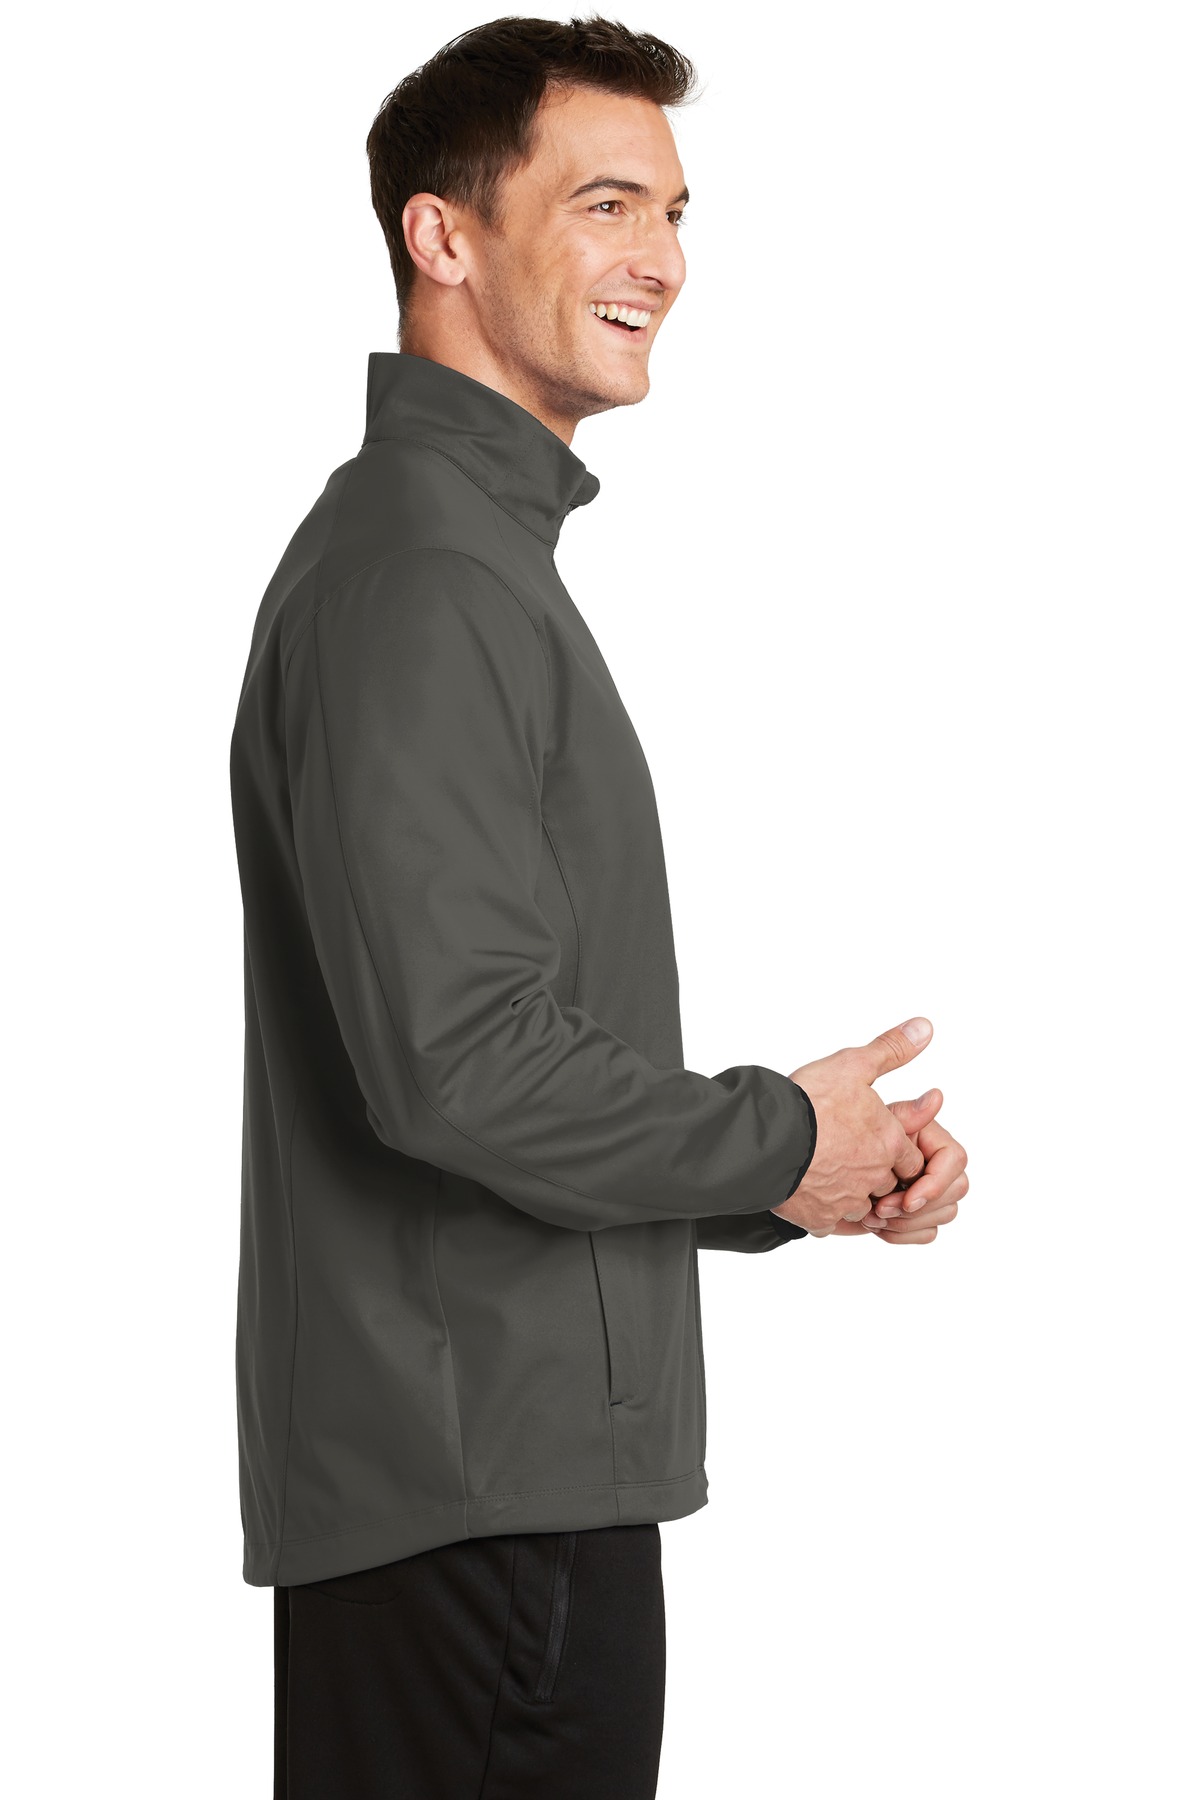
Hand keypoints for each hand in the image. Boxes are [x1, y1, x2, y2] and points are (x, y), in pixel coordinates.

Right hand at [769, 1017, 933, 1237]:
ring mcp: (847, 1200)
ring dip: (849, 1194)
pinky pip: (830, 1223)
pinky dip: (822, 1211)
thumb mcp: (854, 1064)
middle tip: (848, 1157)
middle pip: (886, 1185)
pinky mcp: (820, 1218)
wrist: (766, 1137)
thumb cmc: (809, 1100)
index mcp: (888, 1140)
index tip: (873, 1142)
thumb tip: (925, 1027)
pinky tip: (809, 1193)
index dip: (893, 1150)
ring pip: (860, 1206)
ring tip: (826, 1173)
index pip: (909, 1157)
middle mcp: (874, 1175)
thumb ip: (891, 1050)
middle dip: (874, 1176)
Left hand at [845, 1094, 968, 1244]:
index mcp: (930, 1139)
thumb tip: (936, 1095)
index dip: (935, 1183)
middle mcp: (936, 1165)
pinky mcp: (916, 1215)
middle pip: (955, 1191)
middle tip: (880, 1209)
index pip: (955, 1160)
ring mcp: (929, 1192)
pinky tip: (876, 1226)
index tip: (907, 1199)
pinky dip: (901, 1234)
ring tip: (871, 1216)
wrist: (822, 1169)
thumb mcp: (874, 1121)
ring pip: (943, 1215)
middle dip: (918, 1207)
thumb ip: (907, 1114)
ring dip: (906, 1221)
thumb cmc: (846, 1136)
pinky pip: (926, 1233)